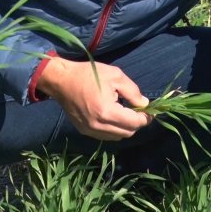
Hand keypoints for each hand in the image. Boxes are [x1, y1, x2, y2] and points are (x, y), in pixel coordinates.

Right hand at [37, 57, 151, 140]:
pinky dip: (113, 129)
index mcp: (107, 112)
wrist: (61, 81)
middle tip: (137, 111)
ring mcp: (89, 130)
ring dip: (124, 128)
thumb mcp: (115, 76)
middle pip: (127, 133)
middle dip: (136, 123)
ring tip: (123, 113)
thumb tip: (144, 105)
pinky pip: (105, 136)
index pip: (135, 123)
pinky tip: (111, 116)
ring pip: (117, 137)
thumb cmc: (88, 74)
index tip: (149, 111)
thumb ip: (133, 92)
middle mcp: (98, 125)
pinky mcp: (83, 130)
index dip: (145, 118)